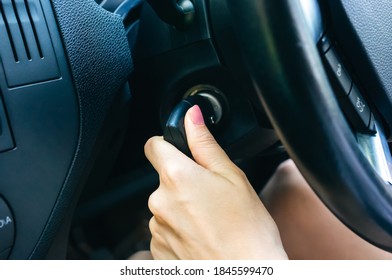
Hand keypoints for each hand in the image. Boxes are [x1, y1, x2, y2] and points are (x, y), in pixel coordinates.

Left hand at [144, 105, 286, 258]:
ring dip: (181, 207)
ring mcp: (157, 228)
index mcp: (177, 177)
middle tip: (212, 195)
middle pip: (164, 178)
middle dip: (183, 181)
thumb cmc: (247, 231)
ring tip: (210, 220)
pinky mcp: (157, 250)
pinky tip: (202, 236)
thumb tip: (192, 117)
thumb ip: (205, 144)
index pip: (154, 145)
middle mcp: (159, 201)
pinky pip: (164, 229)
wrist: (246, 274)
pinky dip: (179, 229)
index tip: (181, 152)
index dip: (168, 144)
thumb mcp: (232, 177)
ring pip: (165, 205)